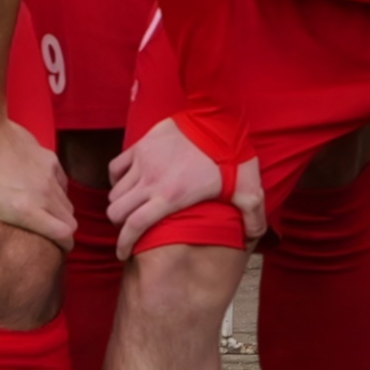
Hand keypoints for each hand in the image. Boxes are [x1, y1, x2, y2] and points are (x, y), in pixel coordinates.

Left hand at [0, 115, 81, 255]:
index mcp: (27, 210)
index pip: (64, 234)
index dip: (65, 246)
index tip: (58, 249)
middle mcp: (44, 195)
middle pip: (70, 220)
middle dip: (64, 232)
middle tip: (51, 236)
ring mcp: (49, 175)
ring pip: (67, 201)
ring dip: (60, 212)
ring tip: (45, 215)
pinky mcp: (49, 159)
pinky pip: (62, 182)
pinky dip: (57, 191)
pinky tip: (41, 190)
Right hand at [105, 114, 258, 254]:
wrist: (218, 116)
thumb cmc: (232, 154)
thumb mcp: (248, 189)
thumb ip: (252, 215)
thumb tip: (255, 237)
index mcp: (171, 196)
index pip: (134, 226)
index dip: (124, 244)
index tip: (122, 253)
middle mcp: (151, 181)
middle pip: (117, 211)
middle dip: (120, 225)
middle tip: (130, 228)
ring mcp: (143, 162)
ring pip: (115, 192)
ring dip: (119, 203)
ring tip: (130, 208)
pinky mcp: (141, 146)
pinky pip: (115, 167)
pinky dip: (116, 179)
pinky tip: (127, 183)